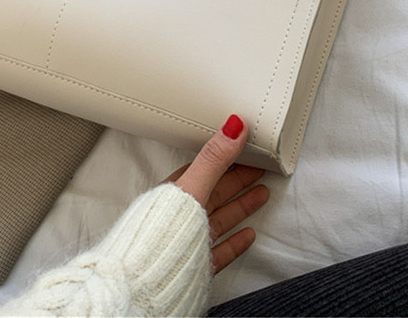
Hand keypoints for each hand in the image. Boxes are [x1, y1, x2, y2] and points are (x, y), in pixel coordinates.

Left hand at [163, 115, 268, 274]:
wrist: (145, 282)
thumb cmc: (160, 232)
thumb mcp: (191, 186)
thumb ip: (213, 159)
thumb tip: (233, 126)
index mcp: (176, 193)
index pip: (207, 170)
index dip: (229, 159)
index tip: (248, 150)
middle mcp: (181, 215)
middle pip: (216, 192)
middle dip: (238, 180)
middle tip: (260, 168)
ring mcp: (188, 240)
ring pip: (220, 218)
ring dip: (241, 206)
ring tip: (261, 194)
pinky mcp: (195, 264)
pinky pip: (220, 248)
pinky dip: (235, 241)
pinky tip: (248, 235)